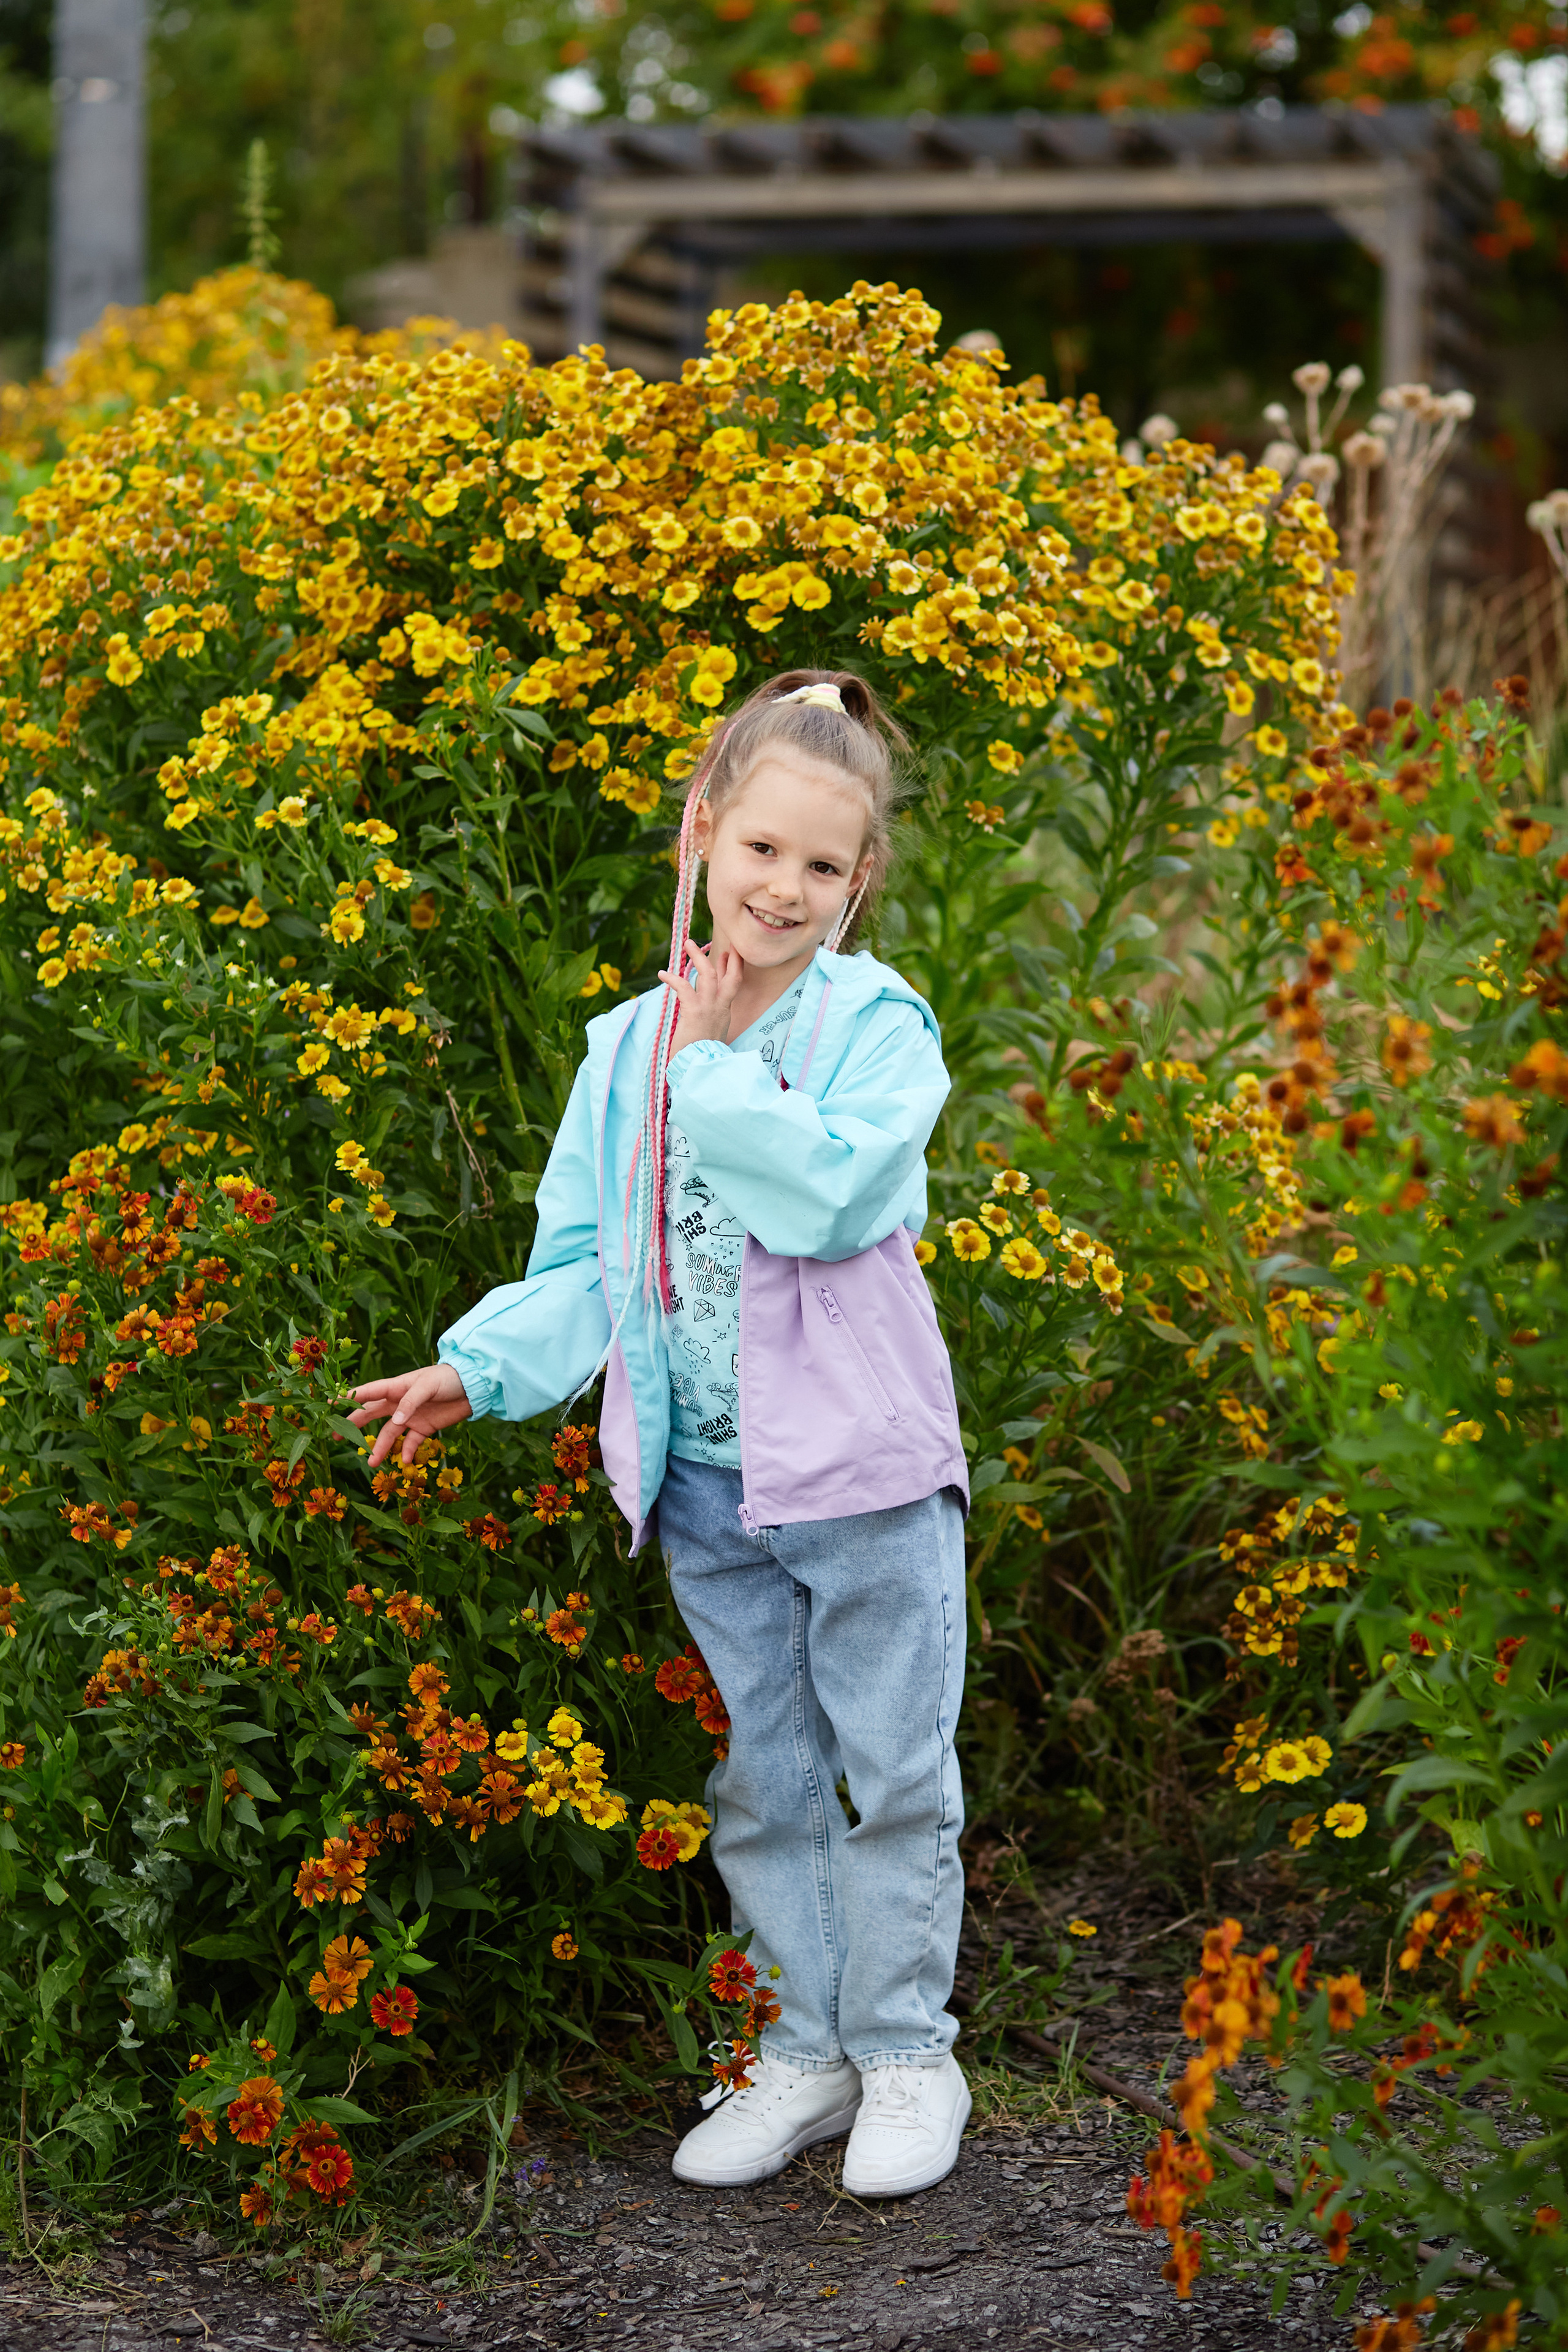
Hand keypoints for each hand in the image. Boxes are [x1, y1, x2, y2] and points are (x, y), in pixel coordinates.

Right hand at [346, 1362, 472, 1467]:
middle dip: (353, 1426)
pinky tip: (405, 1461)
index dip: (348, 1398)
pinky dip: (407, 1452)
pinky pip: (411, 1442)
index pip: (367, 1392)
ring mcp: (410, 1416)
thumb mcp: (427, 1386)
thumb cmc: (447, 1378)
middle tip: (336, 1438)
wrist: (473, 1387)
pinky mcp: (424, 1427)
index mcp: (395, 1387)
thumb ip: (410, 1402)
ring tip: (372, 1463)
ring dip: (380, 1448)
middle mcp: (398, 1403)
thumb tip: (395, 1420)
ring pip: (389, 1434)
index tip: (329, 1405)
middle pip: (371, 1415)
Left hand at [658, 936, 743, 1055]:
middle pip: (730, 975)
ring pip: (708, 974)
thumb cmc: (702, 1054)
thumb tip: (704, 1014)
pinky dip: (672, 979)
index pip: (733, 984)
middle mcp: (721, 1007)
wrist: (700, 1067)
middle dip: (727, 956)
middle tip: (719, 940)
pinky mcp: (694, 1011)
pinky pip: (684, 987)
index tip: (729, 954)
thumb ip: (711, 1020)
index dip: (732, 967)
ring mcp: (709, 1008)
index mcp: (724, 1012)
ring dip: (698, 957)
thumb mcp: (712, 1033)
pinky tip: (662, 974)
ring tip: (687, 943)